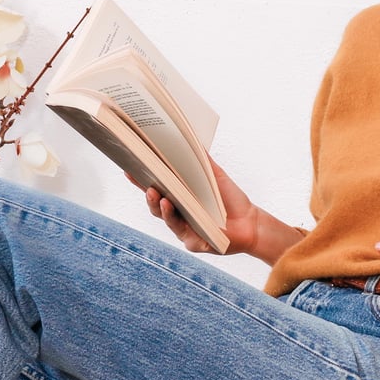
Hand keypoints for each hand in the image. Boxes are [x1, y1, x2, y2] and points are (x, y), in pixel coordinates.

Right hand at [132, 157, 259, 255]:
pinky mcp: (193, 242)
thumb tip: (189, 137)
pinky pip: (180, 230)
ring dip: (156, 203)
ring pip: (164, 216)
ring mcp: (184, 229)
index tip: (128, 164)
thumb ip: (202, 160)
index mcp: (181, 198)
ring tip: (153, 191)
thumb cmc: (231, 200)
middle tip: (136, 174)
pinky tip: (168, 206)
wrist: (251, 223)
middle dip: (144, 188)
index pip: (157, 186)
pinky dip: (172, 218)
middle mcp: (178, 214)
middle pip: (154, 202)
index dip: (141, 178)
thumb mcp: (215, 177)